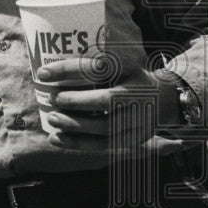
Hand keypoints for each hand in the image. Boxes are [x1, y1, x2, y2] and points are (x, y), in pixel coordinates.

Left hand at [37, 57, 179, 150]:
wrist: (165, 98)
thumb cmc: (126, 77)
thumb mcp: (117, 62)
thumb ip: (91, 64)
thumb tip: (44, 68)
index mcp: (130, 69)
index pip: (98, 67)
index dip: (68, 70)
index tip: (42, 73)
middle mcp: (139, 93)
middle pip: (106, 100)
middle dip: (74, 101)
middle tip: (53, 98)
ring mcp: (140, 118)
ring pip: (105, 126)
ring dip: (75, 125)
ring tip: (52, 118)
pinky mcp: (135, 137)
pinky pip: (105, 144)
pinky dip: (79, 143)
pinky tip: (57, 138)